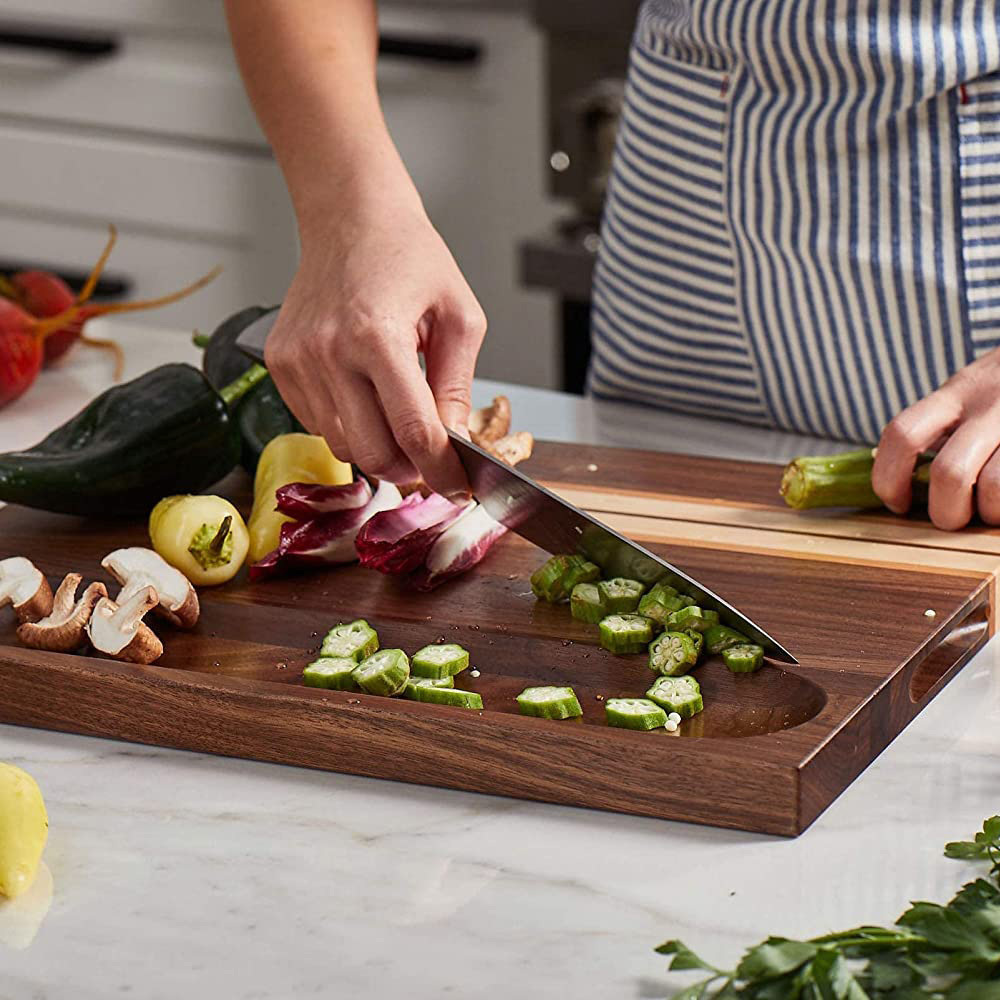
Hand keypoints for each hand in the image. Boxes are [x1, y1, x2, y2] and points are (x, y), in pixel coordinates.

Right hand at [264, 186, 485, 499]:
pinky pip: (316, 424)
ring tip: (396, 412)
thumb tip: (453, 442)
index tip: (457, 488)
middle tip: (429, 458)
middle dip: (407, 469)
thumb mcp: (459, 315)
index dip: (441, 471)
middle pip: (371, 453)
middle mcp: (329, 351)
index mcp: (378, 335)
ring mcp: (297, 360)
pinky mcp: (280, 364)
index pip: (414, 431)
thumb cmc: (409, 257)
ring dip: (376, 447)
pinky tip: (364, 394)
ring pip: (341, 446)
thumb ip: (456, 384)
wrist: (350, 219)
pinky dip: (347, 425)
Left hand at [871, 349, 999, 528]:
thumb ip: (940, 426)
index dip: (888, 479)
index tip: (898, 503)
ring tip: (995, 507)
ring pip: (996, 489)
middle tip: (953, 517)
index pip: (902, 435)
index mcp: (958, 393)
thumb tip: (895, 472)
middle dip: (946, 511)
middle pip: (949, 473)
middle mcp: (991, 406)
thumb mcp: (973, 390)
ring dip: (990, 513)